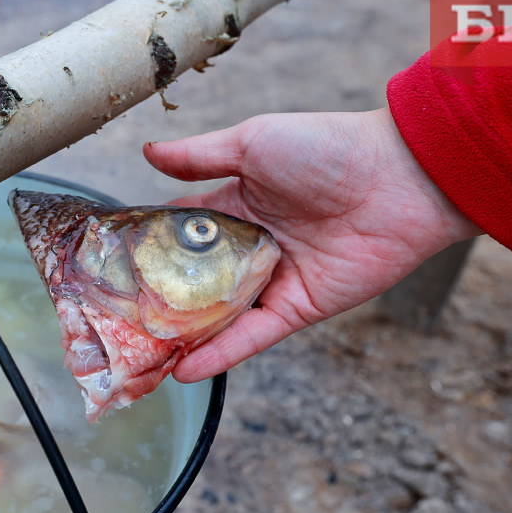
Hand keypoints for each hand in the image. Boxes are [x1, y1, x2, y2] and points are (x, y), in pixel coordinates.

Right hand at [143, 108, 481, 382]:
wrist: (401, 178)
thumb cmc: (328, 149)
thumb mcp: (253, 143)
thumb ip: (199, 158)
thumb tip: (147, 153)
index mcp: (238, 204)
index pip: (183, 231)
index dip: (150, 248)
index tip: (111, 266)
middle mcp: (252, 246)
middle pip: (197, 281)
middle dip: (160, 302)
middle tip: (116, 323)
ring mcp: (273, 281)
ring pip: (219, 316)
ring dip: (184, 338)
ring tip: (142, 358)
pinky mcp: (298, 309)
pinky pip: (253, 336)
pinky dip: (222, 353)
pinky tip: (185, 369)